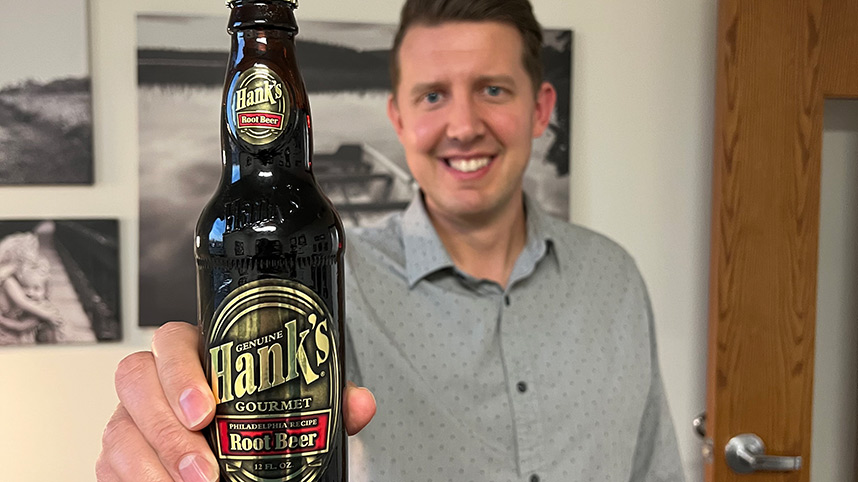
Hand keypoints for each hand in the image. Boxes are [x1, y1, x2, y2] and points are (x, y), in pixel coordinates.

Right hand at [96, 322, 374, 481]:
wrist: (228, 456)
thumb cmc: (254, 416)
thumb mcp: (290, 405)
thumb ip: (324, 400)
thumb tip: (359, 405)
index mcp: (193, 354)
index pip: (172, 341)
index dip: (181, 373)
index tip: (207, 411)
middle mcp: (153, 381)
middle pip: (134, 382)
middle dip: (166, 429)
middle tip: (204, 469)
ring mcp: (129, 419)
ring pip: (118, 432)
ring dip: (154, 468)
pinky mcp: (117, 458)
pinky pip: (111, 470)